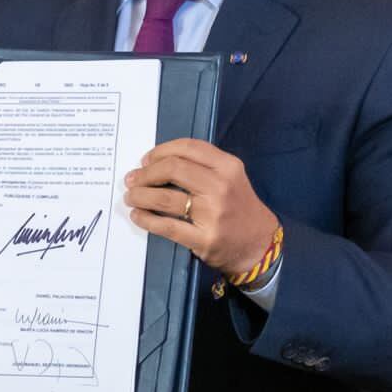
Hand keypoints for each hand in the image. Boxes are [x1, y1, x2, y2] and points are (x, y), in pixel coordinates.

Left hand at [123, 138, 278, 281]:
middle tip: (132, 179)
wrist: (259, 244)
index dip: (160, 151)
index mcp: (228, 166)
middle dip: (145, 174)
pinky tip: (138, 216)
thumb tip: (156, 162)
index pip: (186, 147)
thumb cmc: (238, 207)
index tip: (145, 160)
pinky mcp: (205, 238)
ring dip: (140, 196)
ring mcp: (213, 214)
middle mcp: (221, 186)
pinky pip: (166, 226)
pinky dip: (146, 219)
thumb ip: (201, 166)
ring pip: (164, 197)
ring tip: (131, 197)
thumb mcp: (230, 177)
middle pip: (172, 168)